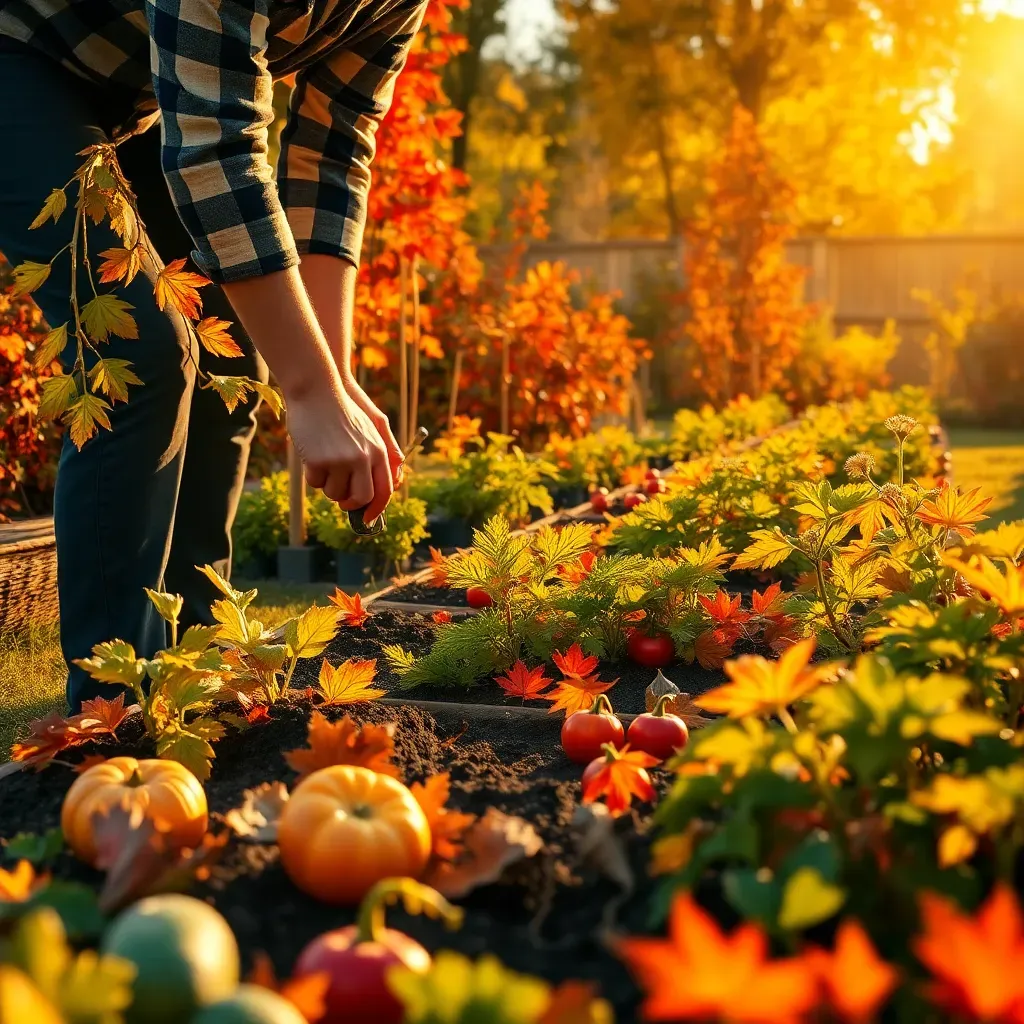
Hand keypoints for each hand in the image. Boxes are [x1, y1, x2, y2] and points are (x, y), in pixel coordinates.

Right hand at [284, 377, 392, 520]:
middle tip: (341, 500)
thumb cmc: (341, 410)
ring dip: (327, 484)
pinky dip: (312, 474)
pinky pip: (315, 483)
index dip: (376, 509)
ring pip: (334, 493)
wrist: (316, 390)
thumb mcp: (369, 429)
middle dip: (349, 502)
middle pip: (360, 498)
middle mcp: (364, 459)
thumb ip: (380, 456)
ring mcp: (342, 461)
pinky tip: (311, 453)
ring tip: (323, 460)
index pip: (384, 490)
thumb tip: (381, 489)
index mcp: (379, 452)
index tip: (367, 519)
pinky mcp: (319, 461)